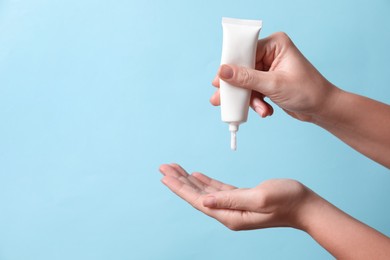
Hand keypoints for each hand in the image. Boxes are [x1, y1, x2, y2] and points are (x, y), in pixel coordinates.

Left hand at [159, 163, 311, 230]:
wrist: (305, 206)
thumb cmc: (287, 201)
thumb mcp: (259, 197)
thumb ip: (230, 199)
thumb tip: (204, 201)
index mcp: (230, 215)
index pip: (198, 200)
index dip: (180, 188)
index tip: (165, 176)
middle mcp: (228, 213)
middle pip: (197, 195)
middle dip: (179, 181)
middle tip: (164, 168)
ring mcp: (234, 207)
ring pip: (205, 191)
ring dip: (189, 180)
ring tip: (175, 169)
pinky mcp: (240, 199)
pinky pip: (217, 190)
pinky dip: (205, 181)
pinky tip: (196, 176)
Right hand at [210, 32, 339, 121]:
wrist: (322, 109)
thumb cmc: (307, 92)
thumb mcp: (274, 85)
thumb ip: (246, 78)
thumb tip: (223, 71)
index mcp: (274, 45)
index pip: (244, 51)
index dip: (231, 66)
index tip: (219, 81)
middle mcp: (270, 54)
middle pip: (242, 68)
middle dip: (236, 87)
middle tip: (220, 99)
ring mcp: (268, 69)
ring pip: (245, 82)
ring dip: (248, 99)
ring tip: (257, 110)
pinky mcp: (268, 82)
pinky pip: (252, 91)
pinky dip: (256, 103)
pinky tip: (265, 111)